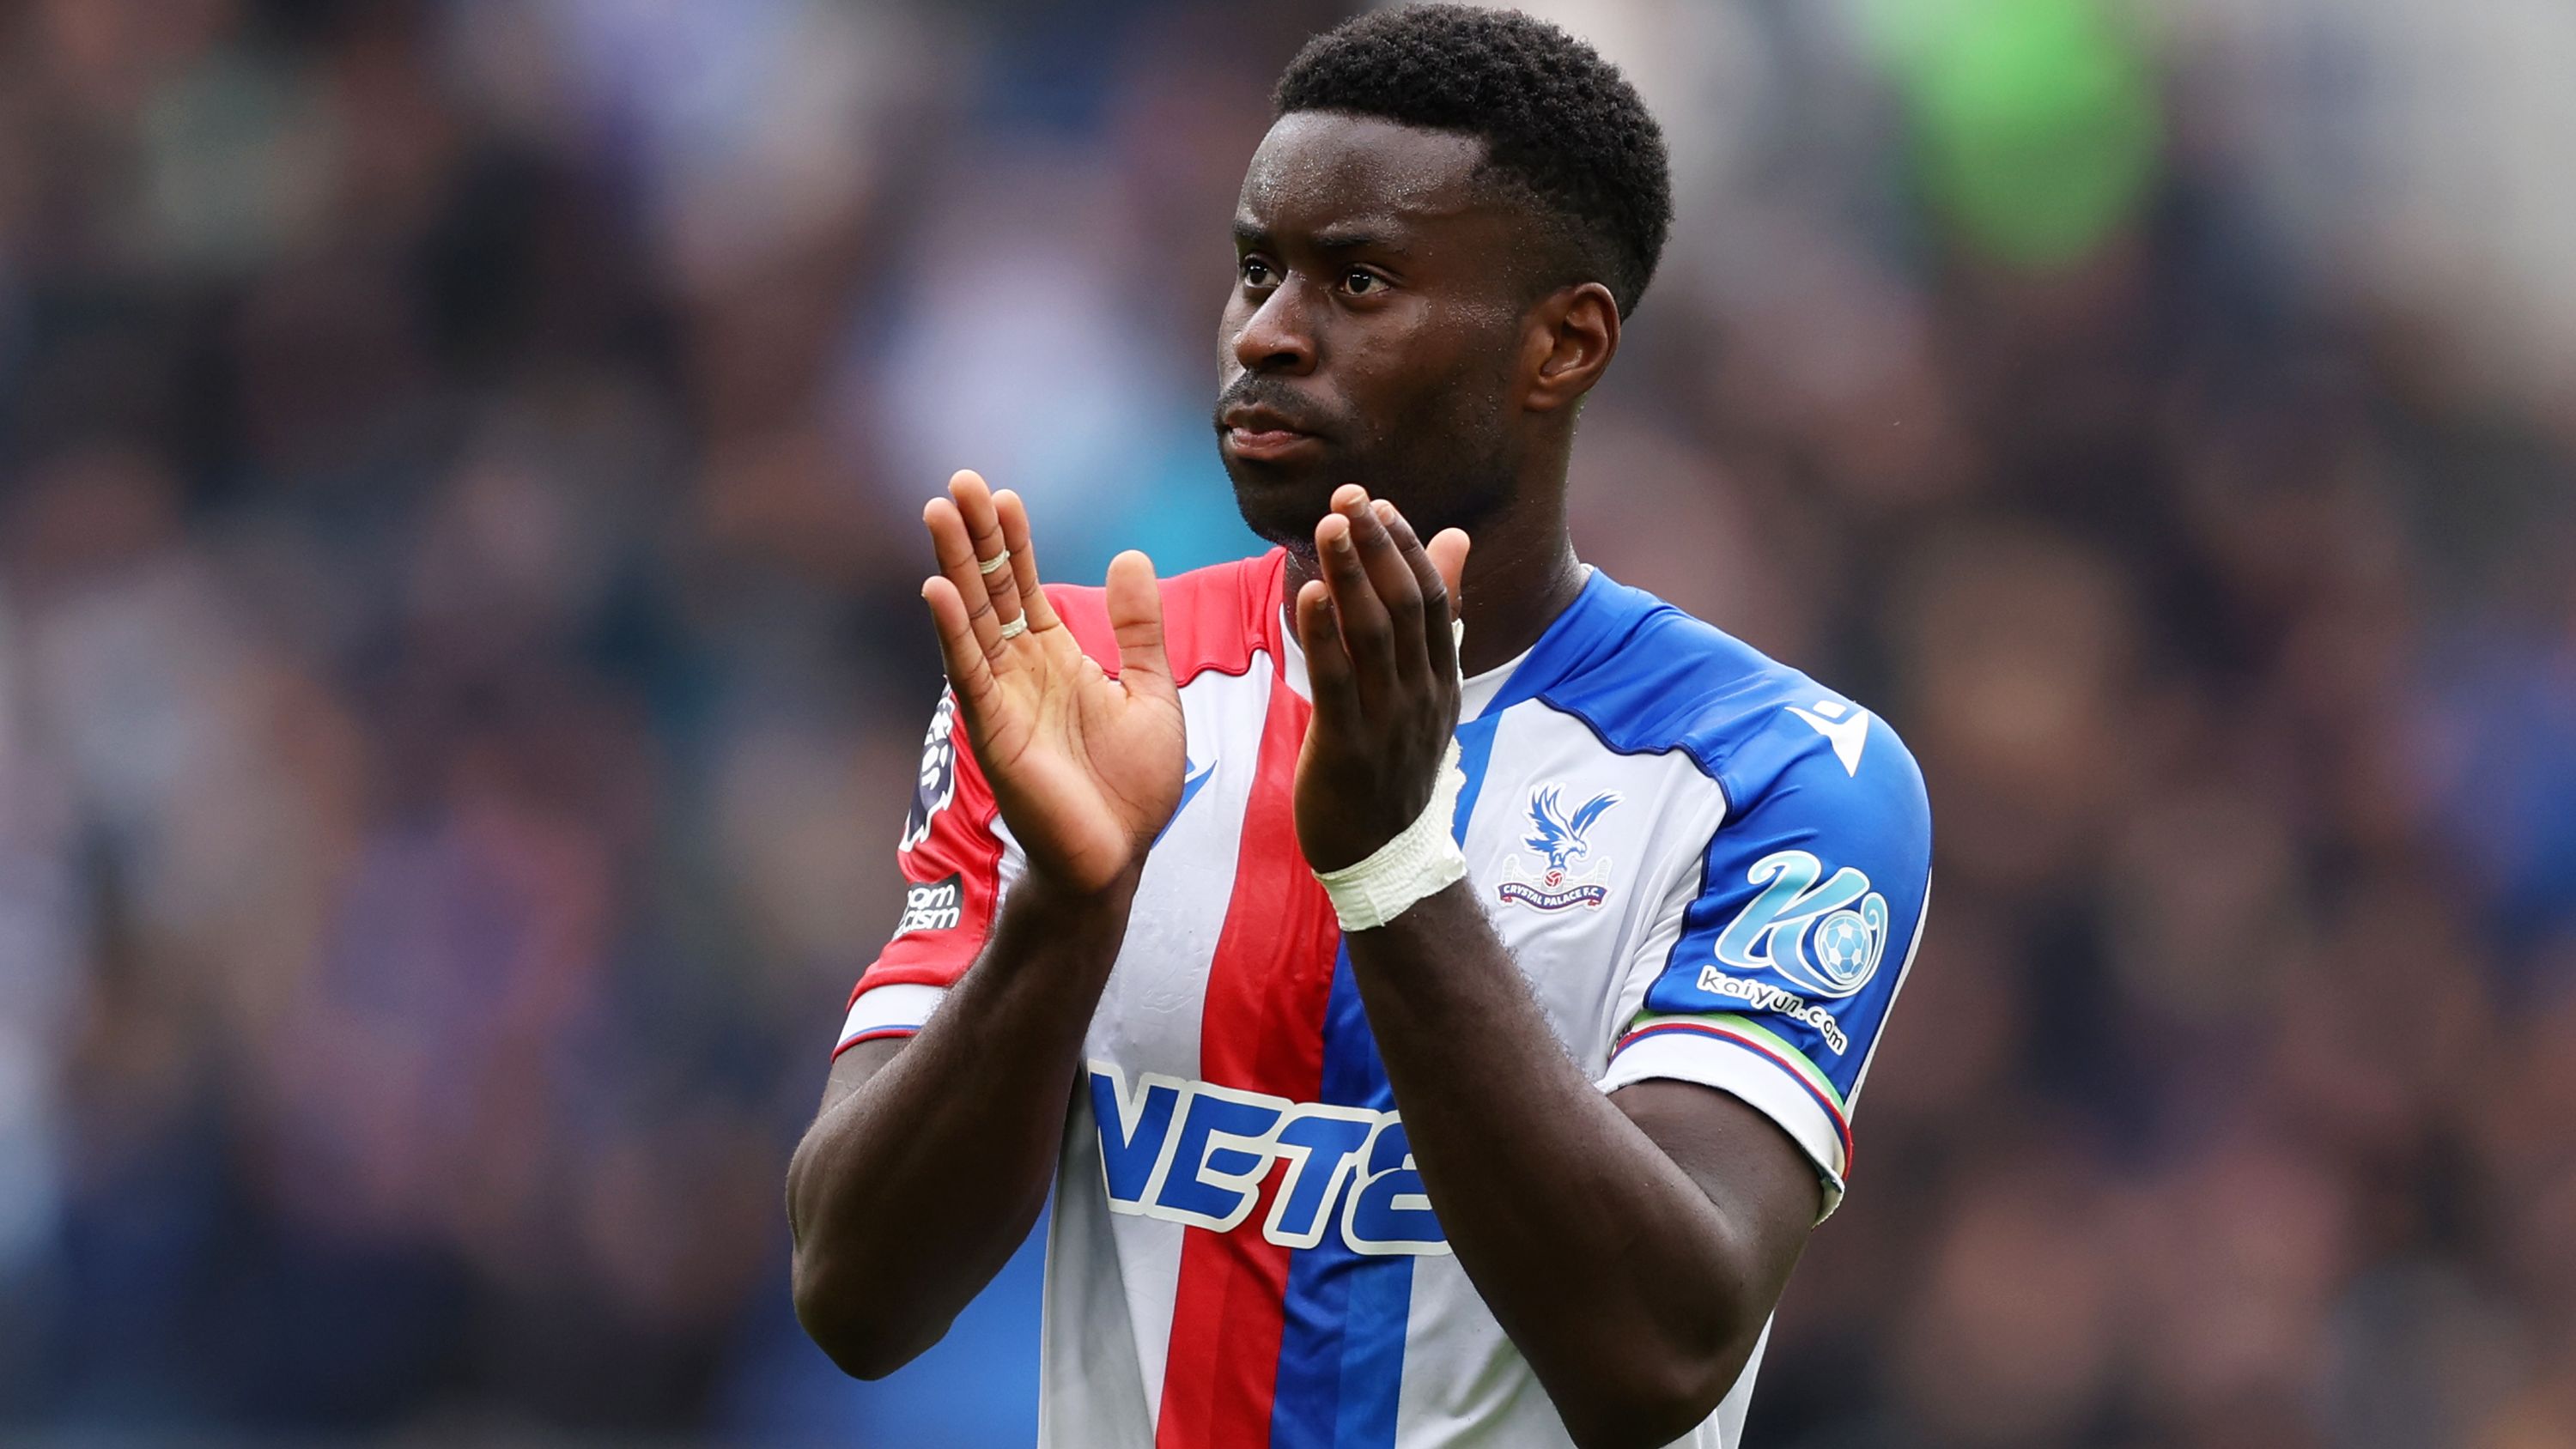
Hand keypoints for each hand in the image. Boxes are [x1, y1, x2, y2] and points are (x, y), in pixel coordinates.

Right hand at [921, 471, 1184, 894]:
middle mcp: (1021, 672)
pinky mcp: (994, 733)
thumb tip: (1128, 556)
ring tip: (939, 511)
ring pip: (973, 620)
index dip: (1013, 542)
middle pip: (990, 591)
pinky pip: (969, 674)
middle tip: (958, 481)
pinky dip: (952, 631)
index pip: (1024, 587)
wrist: (1118, 859)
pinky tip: (937, 589)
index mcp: (1057, 659)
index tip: (1003, 495)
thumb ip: (1139, 630)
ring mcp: (1003, 699)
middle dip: (976, 538)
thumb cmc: (1132, 788)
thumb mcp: (1151, 692)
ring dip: (955, 566)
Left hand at [1292, 485, 1471, 873]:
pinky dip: (1324, 636)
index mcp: (1440, 678)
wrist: (1383, 856)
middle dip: (1378, 547)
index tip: (1379, 504)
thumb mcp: (1428, 689)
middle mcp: (1421, 693)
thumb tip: (1456, 539)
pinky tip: (1308, 596)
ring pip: (1375, 636)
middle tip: (1349, 498)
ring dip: (1351, 576)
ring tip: (1329, 527)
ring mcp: (1389, 721)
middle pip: (1406, 606)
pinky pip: (1338, 683)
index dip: (1406, 547)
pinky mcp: (1349, 748)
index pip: (1431, 597)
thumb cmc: (1395, 765)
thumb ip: (1438, 619)